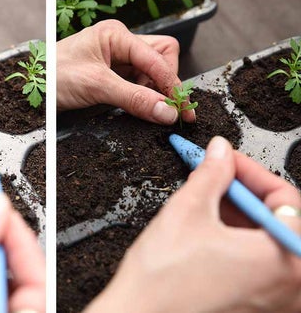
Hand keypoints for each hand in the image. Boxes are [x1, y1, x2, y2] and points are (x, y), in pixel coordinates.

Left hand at [56, 19, 192, 123]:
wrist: (27, 88)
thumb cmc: (51, 77)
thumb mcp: (95, 87)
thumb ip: (134, 98)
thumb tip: (167, 111)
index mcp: (115, 35)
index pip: (159, 55)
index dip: (172, 83)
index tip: (181, 108)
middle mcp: (118, 43)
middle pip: (162, 58)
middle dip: (164, 82)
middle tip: (162, 107)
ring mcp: (115, 58)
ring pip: (151, 73)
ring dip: (153, 92)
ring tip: (144, 108)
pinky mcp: (110, 75)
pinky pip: (137, 84)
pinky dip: (141, 97)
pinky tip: (136, 108)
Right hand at [88, 137, 300, 311]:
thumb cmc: (161, 282)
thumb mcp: (187, 212)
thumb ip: (212, 174)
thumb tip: (220, 153)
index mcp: (285, 257)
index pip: (283, 197)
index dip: (250, 171)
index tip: (227, 161)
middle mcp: (291, 283)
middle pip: (279, 221)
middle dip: (246, 195)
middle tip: (217, 178)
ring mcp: (277, 299)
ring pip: (269, 243)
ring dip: (243, 218)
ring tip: (209, 205)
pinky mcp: (259, 307)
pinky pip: (261, 266)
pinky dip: (242, 244)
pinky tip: (213, 233)